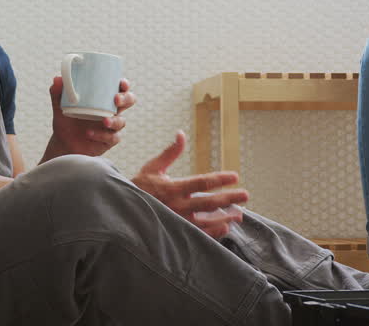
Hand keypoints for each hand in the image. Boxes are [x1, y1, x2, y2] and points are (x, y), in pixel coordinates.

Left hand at [47, 76, 135, 156]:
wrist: (62, 143)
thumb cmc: (65, 121)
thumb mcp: (59, 106)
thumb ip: (57, 93)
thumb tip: (57, 79)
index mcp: (104, 98)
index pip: (119, 88)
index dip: (124, 84)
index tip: (121, 82)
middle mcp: (111, 110)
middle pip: (129, 101)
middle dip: (126, 98)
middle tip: (116, 99)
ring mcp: (112, 126)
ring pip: (122, 121)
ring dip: (115, 120)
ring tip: (104, 121)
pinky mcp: (109, 140)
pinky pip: (112, 138)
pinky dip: (102, 135)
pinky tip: (90, 133)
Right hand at [132, 131, 249, 237]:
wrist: (123, 211)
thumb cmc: (139, 187)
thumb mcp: (153, 167)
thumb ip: (171, 152)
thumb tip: (181, 133)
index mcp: (173, 188)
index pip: (202, 182)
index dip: (220, 179)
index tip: (235, 177)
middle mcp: (177, 206)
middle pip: (209, 202)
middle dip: (229, 199)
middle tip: (245, 195)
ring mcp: (177, 222)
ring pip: (206, 221)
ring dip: (225, 218)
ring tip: (240, 215)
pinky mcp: (176, 234)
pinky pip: (198, 235)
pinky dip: (213, 232)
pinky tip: (225, 228)